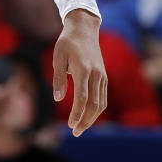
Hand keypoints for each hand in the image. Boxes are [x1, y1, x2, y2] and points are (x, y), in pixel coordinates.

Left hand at [53, 9, 106, 136]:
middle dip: (85, 121)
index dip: (77, 113)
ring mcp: (102, 76)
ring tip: (80, 128)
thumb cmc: (67, 42)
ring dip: (91, 118)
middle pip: (93, 104)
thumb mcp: (57, 56)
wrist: (84, 29)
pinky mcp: (104, 77)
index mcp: (83, 69)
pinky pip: (102, 97)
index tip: (71, 125)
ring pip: (100, 103)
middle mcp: (96, 74)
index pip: (82, 97)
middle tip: (75, 132)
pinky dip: (96, 109)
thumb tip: (58, 98)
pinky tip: (88, 116)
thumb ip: (58, 78)